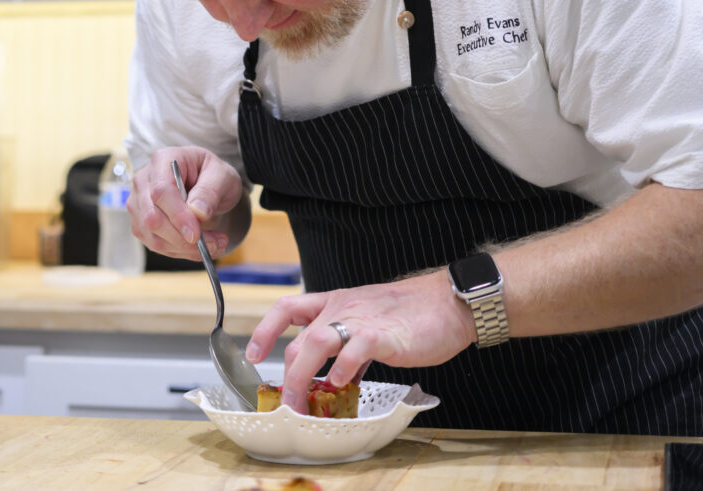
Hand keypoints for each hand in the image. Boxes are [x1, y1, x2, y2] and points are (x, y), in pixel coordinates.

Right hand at [129, 146, 244, 259]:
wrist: (207, 183)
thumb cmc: (213, 174)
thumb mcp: (222, 176)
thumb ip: (210, 191)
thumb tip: (197, 212)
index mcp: (162, 160)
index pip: (161, 192)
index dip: (177, 216)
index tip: (196, 235)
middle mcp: (143, 181)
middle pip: (152, 217)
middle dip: (183, 238)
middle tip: (215, 243)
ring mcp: (139, 203)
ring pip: (152, 236)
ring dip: (185, 248)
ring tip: (215, 245)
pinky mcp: (141, 223)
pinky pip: (155, 244)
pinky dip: (179, 251)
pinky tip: (200, 248)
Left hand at [245, 269, 477, 413]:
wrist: (450, 301)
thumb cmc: (414, 313)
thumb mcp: (372, 322)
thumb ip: (350, 346)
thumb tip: (337, 379)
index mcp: (338, 301)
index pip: (288, 308)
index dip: (266, 331)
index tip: (252, 354)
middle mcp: (343, 307)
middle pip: (299, 339)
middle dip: (286, 375)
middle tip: (287, 403)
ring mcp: (362, 319)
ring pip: (315, 342)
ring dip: (302, 376)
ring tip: (301, 402)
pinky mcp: (383, 334)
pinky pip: (353, 351)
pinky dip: (342, 370)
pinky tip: (342, 385)